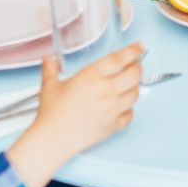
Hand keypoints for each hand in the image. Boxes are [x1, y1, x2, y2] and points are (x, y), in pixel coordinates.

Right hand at [6, 42, 141, 186]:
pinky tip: (123, 106)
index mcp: (92, 76)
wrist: (54, 139)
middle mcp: (106, 91)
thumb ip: (51, 68)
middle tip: (136, 64)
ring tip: (130, 83)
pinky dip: (130, 108)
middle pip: (134, 74)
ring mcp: (112, 109)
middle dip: (138, 66)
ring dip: (135, 86)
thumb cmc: (52, 114)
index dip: (133, 51)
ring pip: (135, 94)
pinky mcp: (113, 125)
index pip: (120, 59)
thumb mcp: (50, 86)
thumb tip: (49, 59)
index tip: (138, 47)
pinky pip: (130, 114)